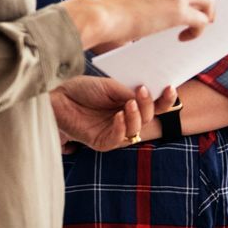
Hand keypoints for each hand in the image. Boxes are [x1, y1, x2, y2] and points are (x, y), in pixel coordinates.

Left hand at [51, 79, 176, 151]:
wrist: (57, 96)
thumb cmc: (82, 89)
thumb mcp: (110, 86)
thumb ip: (129, 92)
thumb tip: (148, 95)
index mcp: (131, 104)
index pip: (155, 106)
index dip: (165, 100)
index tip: (170, 88)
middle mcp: (126, 119)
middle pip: (149, 118)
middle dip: (148, 105)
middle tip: (141, 92)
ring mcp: (114, 132)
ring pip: (136, 130)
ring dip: (136, 116)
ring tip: (128, 102)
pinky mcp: (102, 142)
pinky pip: (118, 139)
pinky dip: (121, 127)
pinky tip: (118, 115)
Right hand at [91, 0, 216, 46]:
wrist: (100, 13)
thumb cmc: (106, 9)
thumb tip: (160, 11)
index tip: (187, 7)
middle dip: (205, 3)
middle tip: (200, 19)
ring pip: (208, 0)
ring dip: (205, 16)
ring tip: (193, 29)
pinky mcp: (178, 10)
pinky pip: (202, 20)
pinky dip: (198, 30)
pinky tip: (184, 37)